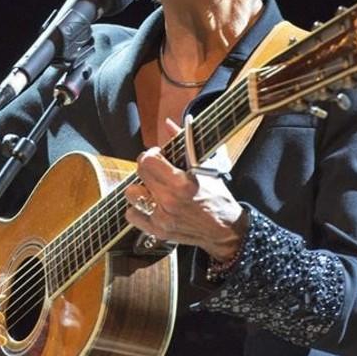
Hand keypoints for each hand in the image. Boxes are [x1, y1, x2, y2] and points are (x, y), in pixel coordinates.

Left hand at [124, 120, 245, 260]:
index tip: (159, 155)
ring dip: (140, 188)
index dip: (152, 154)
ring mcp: (161, 219)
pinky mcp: (157, 232)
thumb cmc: (217, 197)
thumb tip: (168, 124)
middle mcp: (169, 202)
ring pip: (131, 194)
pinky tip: (151, 204)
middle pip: (139, 174)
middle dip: (147, 168)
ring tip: (154, 188)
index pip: (148, 161)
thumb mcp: (205, 168)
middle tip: (158, 171)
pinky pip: (132, 215)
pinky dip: (138, 208)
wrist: (225, 230)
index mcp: (182, 184)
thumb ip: (185, 144)